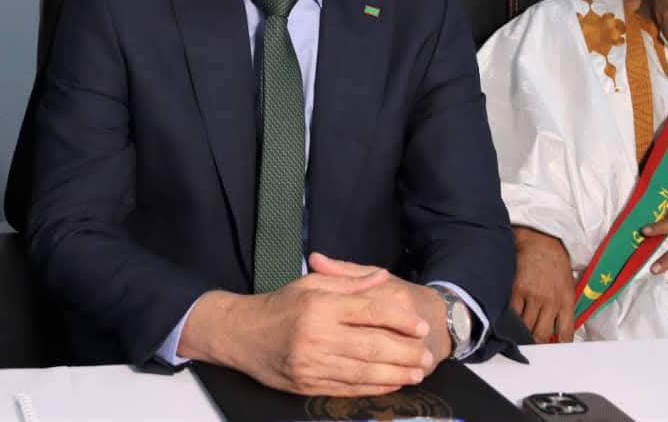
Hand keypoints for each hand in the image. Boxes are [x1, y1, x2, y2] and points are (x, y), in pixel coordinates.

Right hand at [179, 261, 433, 396]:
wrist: (240, 334)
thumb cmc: (279, 305)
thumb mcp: (311, 283)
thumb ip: (349, 282)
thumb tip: (383, 279)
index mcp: (320, 305)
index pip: (370, 311)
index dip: (400, 320)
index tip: (420, 326)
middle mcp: (317, 335)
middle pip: (372, 345)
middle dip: (406, 352)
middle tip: (427, 355)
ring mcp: (312, 363)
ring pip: (364, 371)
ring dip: (396, 374)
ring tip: (417, 372)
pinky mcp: (308, 385)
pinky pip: (349, 388)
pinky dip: (374, 388)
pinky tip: (392, 384)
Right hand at [510, 227, 575, 342]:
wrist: (540, 242)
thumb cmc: (555, 264)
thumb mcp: (568, 287)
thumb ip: (564, 309)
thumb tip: (558, 333)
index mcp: (566, 301)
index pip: (565, 334)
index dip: (558, 346)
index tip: (552, 351)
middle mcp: (550, 301)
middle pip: (541, 334)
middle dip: (536, 343)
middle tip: (531, 347)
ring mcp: (533, 296)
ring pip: (525, 327)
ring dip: (522, 334)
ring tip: (518, 338)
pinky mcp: (516, 290)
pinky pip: (512, 314)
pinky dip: (510, 321)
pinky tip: (508, 323)